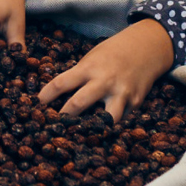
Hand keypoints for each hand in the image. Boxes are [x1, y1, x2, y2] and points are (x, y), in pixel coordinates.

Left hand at [38, 19, 173, 121]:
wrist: (147, 47)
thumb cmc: (113, 53)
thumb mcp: (93, 58)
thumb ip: (80, 75)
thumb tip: (59, 93)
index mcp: (89, 67)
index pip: (61, 82)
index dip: (46, 95)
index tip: (37, 105)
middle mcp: (104, 81)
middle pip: (79, 103)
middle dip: (64, 117)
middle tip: (53, 127)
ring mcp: (121, 93)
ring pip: (106, 119)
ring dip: (93, 129)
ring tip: (81, 137)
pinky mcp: (135, 103)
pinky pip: (121, 119)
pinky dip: (112, 126)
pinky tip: (104, 134)